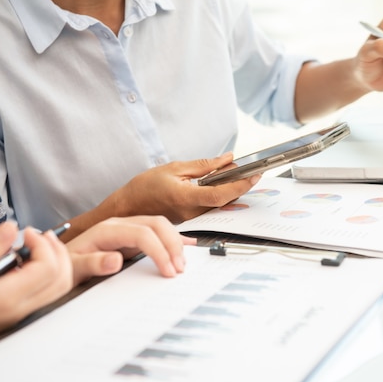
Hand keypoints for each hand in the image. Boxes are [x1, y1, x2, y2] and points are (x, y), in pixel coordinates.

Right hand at [0, 222, 71, 365]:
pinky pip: (48, 292)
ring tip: (37, 244)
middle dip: (57, 251)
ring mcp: (23, 314)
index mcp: (7, 299)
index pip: (47, 269)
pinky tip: (28, 260)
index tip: (26, 232)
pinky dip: (49, 272)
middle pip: (62, 279)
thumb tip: (12, 228)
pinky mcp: (21, 314)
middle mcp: (21, 310)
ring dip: (56, 261)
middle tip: (40, 235)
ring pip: (59, 287)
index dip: (43, 245)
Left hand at [65, 216, 195, 283]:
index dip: (158, 250)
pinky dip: (174, 239)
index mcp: (107, 229)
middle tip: (180, 268)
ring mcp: (128, 229)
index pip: (143, 233)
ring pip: (160, 226)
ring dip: (175, 243)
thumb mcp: (72, 268)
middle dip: (172, 245)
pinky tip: (187, 245)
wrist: (57, 264)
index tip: (167, 270)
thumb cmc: (65, 267)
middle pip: (156, 224)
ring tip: (182, 264)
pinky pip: (158, 233)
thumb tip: (115, 260)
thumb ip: (92, 264)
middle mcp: (120, 224)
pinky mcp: (133, 237)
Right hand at [99, 152, 259, 223]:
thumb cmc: (145, 187)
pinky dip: (221, 196)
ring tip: (239, 175)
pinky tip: (223, 185)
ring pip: (220, 205)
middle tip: (252, 172)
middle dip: (241, 186)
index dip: (240, 185)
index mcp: (185, 197)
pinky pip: (211, 208)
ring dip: (232, 191)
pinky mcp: (191, 221)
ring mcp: (191, 219)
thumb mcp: (174, 168)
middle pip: (225, 201)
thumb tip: (227, 160)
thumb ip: (203, 165)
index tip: (254, 174)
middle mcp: (191, 212)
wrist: (128, 207)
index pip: (221, 194)